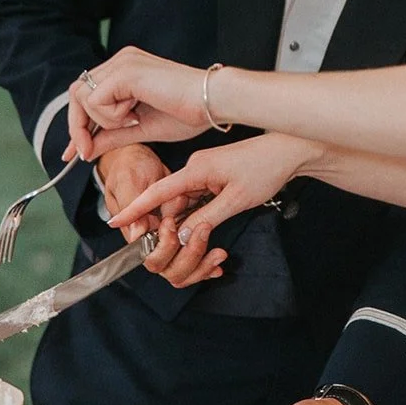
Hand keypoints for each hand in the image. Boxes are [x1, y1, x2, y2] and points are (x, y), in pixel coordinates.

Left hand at [66, 46, 210, 161]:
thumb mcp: (140, 129)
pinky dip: (112, 116)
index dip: (77, 124)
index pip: (87, 94)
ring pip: (83, 96)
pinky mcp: (125, 71)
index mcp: (126, 69)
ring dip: (102, 120)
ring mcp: (122, 62)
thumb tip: (86, 150)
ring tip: (132, 121)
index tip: (74, 154)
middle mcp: (120, 60)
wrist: (213, 103)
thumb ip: (112, 136)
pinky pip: (97, 100)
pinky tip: (136, 114)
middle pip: (77, 93)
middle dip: (78, 126)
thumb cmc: (187, 114)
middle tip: (87, 152)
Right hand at [108, 134, 317, 274]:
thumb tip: (178, 236)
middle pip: (168, 210)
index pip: (157, 192)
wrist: (289, 151)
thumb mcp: (236, 199)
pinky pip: (194, 208)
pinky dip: (199, 226)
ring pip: (181, 213)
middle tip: (201, 251)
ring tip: (215, 254)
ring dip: (190, 235)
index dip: (135, 208)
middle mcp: (193, 172)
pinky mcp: (210, 182)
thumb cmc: (266, 168)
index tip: (115, 220)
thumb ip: (205, 218)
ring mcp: (201, 177)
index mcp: (195, 170)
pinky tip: (212, 243)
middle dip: (175, 236)